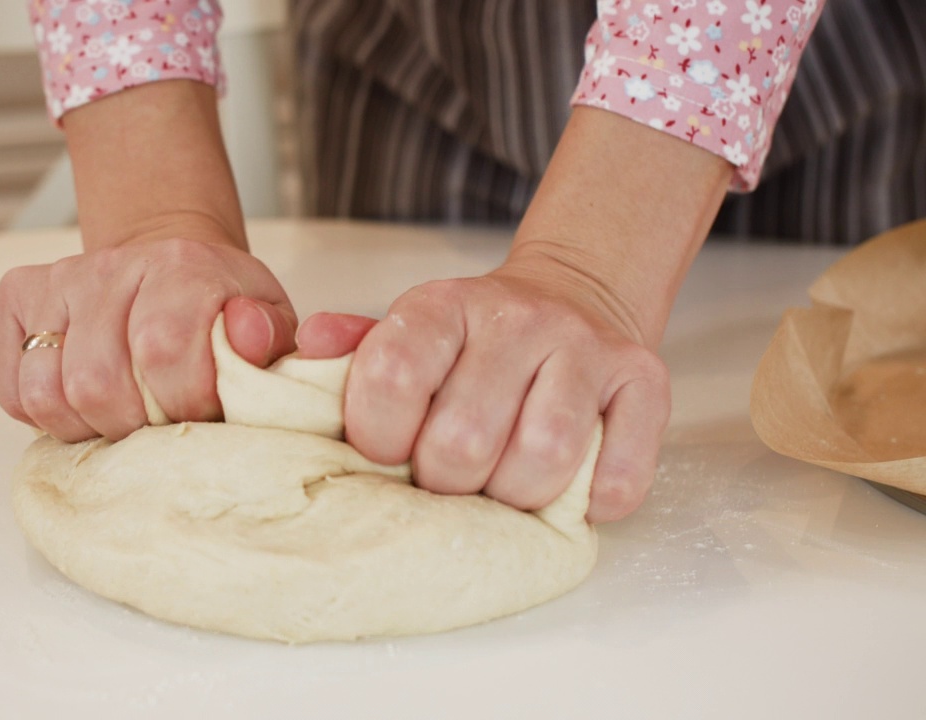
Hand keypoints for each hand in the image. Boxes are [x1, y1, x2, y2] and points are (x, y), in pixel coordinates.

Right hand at [0, 235, 296, 442]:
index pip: (163, 350)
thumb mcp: (269, 323)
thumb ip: (275, 340)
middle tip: (159, 424)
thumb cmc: (220, 310)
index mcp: (182, 266)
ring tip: (122, 419)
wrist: (170, 262)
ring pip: (46, 392)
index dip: (183, 403)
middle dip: (133, 425)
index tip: (202, 413)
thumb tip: (250, 338)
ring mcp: (59, 280)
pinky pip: (12, 387)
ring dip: (85, 427)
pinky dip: (45, 417)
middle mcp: (111, 266)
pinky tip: (83, 405)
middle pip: (97, 381)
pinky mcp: (18, 296)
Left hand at [299, 253, 669, 522]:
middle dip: (444, 483)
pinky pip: (617, 479)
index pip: (394, 374)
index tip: (385, 451)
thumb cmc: (472, 342)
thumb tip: (310, 347)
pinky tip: (561, 487)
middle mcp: (519, 318)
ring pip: (543, 461)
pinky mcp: (645, 382)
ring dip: (513, 497)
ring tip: (499, 486)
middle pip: (464, 439)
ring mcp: (587, 349)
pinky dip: (585, 505)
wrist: (572, 299)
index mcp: (444, 305)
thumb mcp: (408, 333)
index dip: (378, 436)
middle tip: (446, 478)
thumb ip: (355, 350)